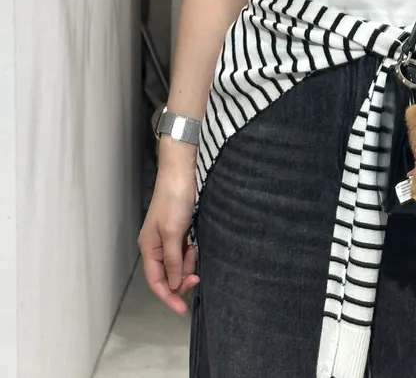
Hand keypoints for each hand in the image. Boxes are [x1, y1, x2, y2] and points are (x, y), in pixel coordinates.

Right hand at [138, 164, 199, 315]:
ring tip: (194, 252)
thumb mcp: (173, 233)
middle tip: (198, 277)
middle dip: (181, 279)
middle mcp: (154, 247)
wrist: (180, 173)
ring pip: (176, 265)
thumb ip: (172, 261)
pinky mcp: (177, 231)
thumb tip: (174, 285)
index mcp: (148, 248)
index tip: (183, 310)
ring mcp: (166, 239)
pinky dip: (189, 255)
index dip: (168, 297)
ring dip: (187, 265)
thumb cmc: (174, 202)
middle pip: (166, 275)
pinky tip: (194, 247)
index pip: (156, 282)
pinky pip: (182, 253)